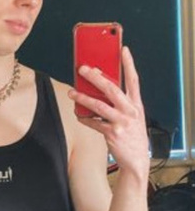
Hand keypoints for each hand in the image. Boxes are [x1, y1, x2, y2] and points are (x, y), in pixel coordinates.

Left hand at [68, 46, 148, 176]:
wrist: (136, 161)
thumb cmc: (132, 136)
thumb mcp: (133, 117)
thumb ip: (121, 103)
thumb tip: (100, 89)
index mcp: (136, 104)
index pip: (133, 79)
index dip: (129, 64)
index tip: (123, 50)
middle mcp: (130, 111)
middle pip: (111, 88)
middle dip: (96, 77)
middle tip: (83, 69)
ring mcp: (122, 122)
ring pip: (98, 105)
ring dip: (83, 98)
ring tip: (72, 93)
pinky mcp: (112, 133)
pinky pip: (94, 122)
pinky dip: (85, 118)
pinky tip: (79, 115)